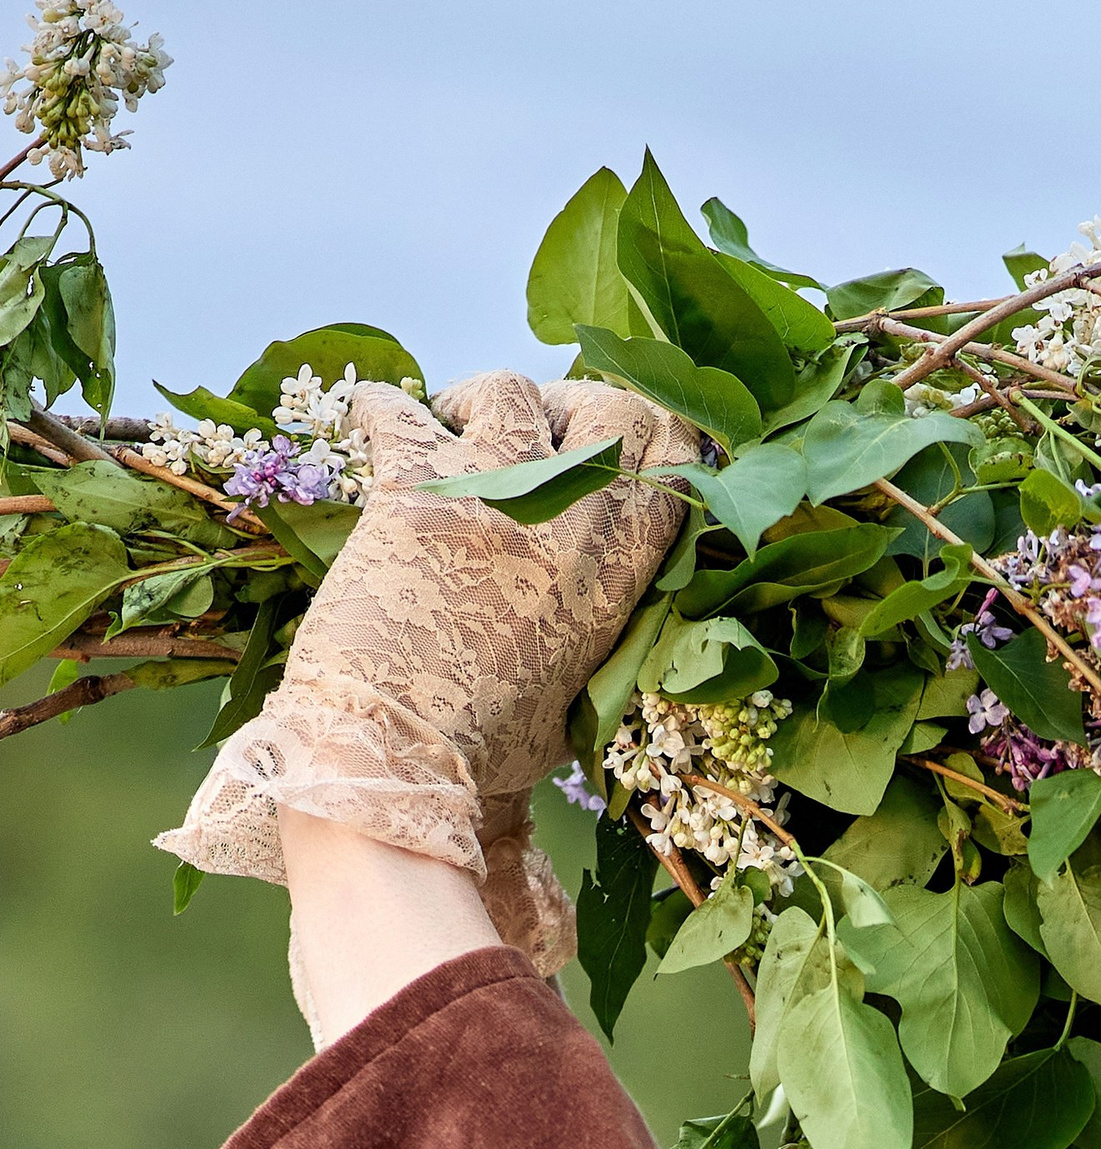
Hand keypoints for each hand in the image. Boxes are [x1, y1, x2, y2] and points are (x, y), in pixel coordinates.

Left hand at [161, 373, 690, 972]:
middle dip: (575, 408)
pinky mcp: (409, 486)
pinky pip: (395, 404)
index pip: (672, 456)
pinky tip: (380, 435)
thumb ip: (604, 625)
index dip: (647, 436)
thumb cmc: (489, 748)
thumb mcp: (581, 693)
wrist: (400, 759)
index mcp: (624, 570)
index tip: (609, 452)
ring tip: (455, 435)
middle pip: (607, 405)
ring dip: (481, 403)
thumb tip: (603, 586)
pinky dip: (384, 409)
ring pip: (508, 389)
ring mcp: (491, 492)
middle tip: (537, 436)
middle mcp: (570, 517)